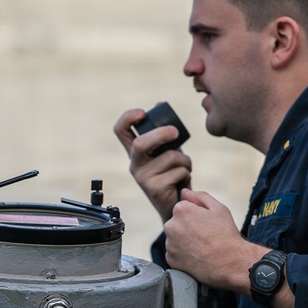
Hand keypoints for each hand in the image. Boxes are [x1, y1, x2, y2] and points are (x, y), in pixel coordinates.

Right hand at [114, 107, 191, 221]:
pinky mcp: (154, 189)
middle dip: (161, 134)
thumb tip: (159, 103)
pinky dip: (187, 173)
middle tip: (175, 132)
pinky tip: (182, 182)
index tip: (143, 112)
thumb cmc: (172, 175)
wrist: (176, 205)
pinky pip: (178, 171)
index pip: (120, 130)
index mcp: (135, 151)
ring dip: (185, 161)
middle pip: (140, 143)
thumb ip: (164, 133)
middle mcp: (134, 164)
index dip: (128, 118)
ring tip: (184, 169)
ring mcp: (142, 177)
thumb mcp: (167, 150)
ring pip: (170, 157)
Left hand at [163, 189, 259, 293]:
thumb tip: (184, 192)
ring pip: (175, 238)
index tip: (207, 224)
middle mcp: (170, 226)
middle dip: (187, 227)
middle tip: (205, 236)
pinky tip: (197, 257)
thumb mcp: (218, 209)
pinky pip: (174, 254)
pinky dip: (183, 255)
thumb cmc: (226, 234)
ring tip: (202, 247)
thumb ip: (199, 196)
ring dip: (184, 241)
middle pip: (176, 223)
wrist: (230, 263)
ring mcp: (169, 244)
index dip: (197, 215)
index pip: (183, 208)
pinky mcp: (170, 260)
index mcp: (181, 210)